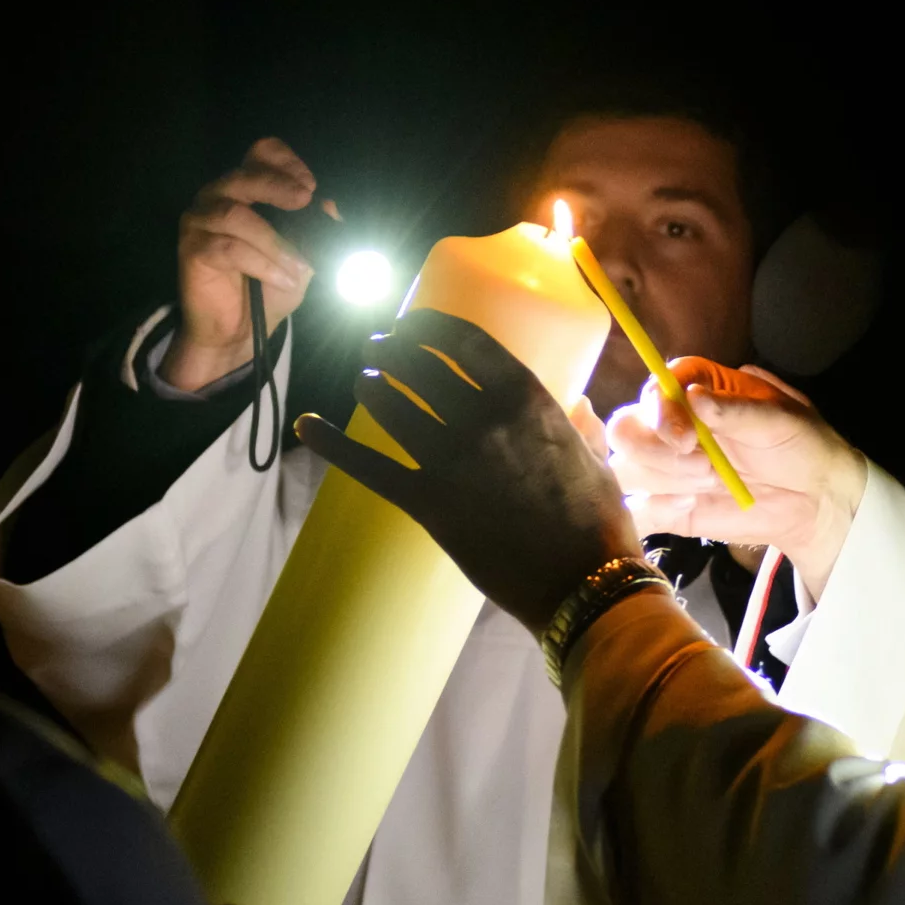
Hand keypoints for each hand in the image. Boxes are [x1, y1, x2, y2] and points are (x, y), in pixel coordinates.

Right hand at [167, 137, 329, 390]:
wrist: (239, 330)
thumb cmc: (270, 286)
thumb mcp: (304, 256)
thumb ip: (316, 230)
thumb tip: (333, 207)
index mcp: (248, 188)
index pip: (261, 152)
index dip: (286, 162)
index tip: (310, 187)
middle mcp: (219, 195)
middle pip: (244, 176)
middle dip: (277, 186)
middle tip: (305, 201)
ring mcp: (200, 220)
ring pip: (235, 215)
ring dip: (275, 241)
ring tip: (300, 266)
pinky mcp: (191, 249)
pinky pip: (227, 248)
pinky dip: (261, 263)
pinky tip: (282, 278)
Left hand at [292, 311, 641, 634]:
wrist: (583, 582)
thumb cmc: (598, 519)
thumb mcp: (594, 454)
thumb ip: (575, 422)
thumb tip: (574, 408)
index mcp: (525, 397)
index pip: (463, 340)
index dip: (429, 325)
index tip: (414, 322)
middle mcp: (481, 417)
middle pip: (420, 366)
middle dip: (394, 350)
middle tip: (380, 347)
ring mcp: (450, 460)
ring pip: (391, 405)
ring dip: (372, 385)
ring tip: (367, 380)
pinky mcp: (427, 503)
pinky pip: (368, 466)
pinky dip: (332, 443)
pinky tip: (306, 424)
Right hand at [607, 358, 867, 586]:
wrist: (816, 500)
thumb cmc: (802, 445)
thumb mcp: (780, 419)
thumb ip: (734, 410)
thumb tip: (693, 395)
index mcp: (699, 389)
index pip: (657, 389)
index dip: (659, 409)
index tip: (684, 437)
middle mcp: (673, 425)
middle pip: (626, 429)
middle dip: (653, 451)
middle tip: (700, 467)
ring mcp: (668, 468)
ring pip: (626, 470)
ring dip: (659, 480)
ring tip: (705, 487)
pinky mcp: (668, 508)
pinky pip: (635, 510)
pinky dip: (648, 512)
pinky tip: (685, 509)